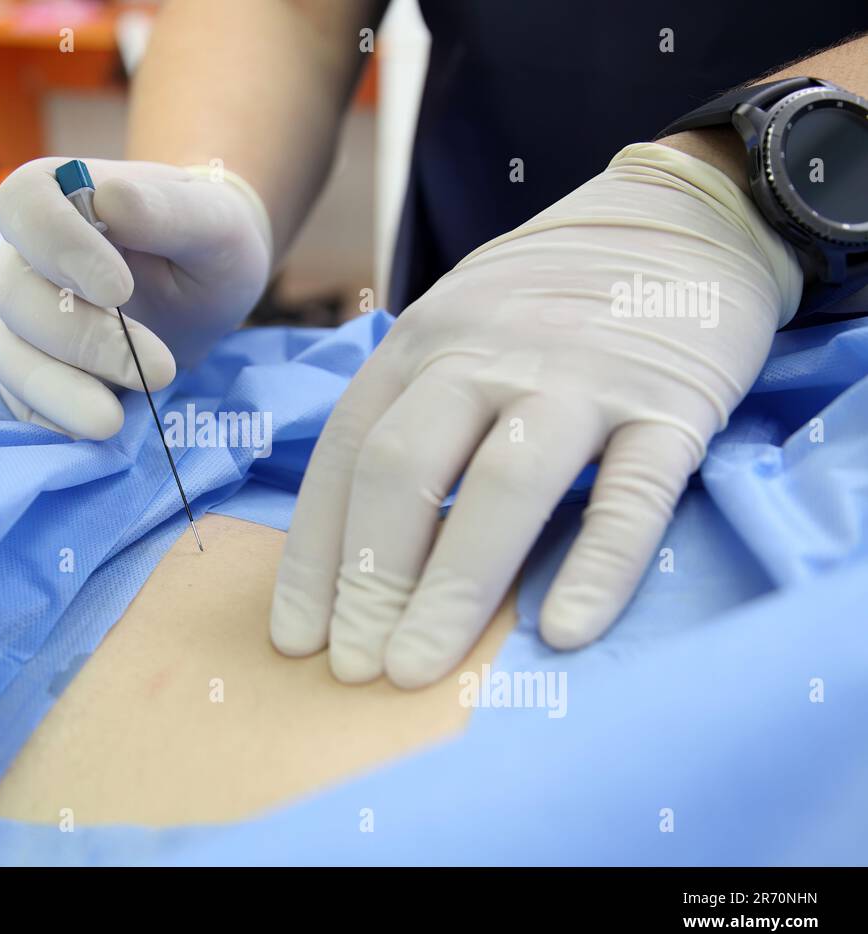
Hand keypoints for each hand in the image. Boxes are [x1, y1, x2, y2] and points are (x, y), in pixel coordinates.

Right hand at [0, 158, 271, 438]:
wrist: (207, 293)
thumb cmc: (206, 245)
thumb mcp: (213, 221)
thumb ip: (168, 208)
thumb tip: (109, 198)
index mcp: (59, 197)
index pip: (24, 205)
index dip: (59, 245)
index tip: (118, 288)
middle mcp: (26, 256)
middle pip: (15, 293)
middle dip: (82, 337)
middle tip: (158, 368)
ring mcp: (22, 319)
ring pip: (9, 354)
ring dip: (59, 389)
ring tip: (114, 421)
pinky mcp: (30, 372)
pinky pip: (20, 400)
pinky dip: (52, 419)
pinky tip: (97, 429)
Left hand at [270, 143, 802, 687]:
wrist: (680, 219)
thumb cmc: (546, 300)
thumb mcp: (454, 325)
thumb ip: (409, 408)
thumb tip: (355, 543)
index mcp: (421, 342)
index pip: (345, 456)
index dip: (314, 553)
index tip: (297, 636)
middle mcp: (487, 353)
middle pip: (405, 470)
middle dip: (368, 578)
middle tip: (352, 669)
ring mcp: (581, 375)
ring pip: (504, 486)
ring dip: (453, 587)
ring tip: (416, 669)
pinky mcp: (671, 402)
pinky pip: (631, 493)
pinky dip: (599, 564)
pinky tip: (564, 631)